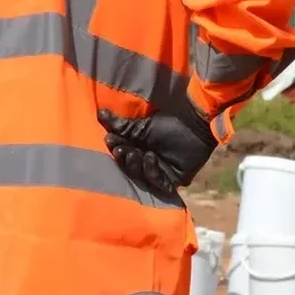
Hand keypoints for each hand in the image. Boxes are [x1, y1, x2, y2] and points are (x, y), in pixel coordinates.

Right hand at [99, 105, 216, 196]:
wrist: (194, 124)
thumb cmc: (169, 125)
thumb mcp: (141, 127)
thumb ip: (120, 125)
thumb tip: (100, 113)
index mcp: (138, 154)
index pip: (123, 155)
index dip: (115, 148)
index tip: (109, 139)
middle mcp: (148, 167)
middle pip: (130, 168)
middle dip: (124, 158)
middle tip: (120, 149)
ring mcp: (161, 174)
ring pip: (142, 176)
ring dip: (135, 164)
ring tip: (133, 152)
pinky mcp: (174, 180)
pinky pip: (158, 181)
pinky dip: (151, 170)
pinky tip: (149, 156)